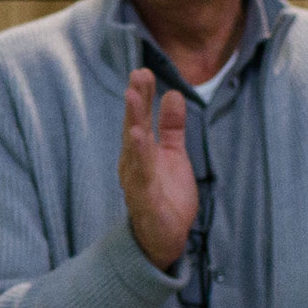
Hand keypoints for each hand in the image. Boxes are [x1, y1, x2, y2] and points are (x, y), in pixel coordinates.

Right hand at [120, 68, 196, 271]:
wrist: (163, 237)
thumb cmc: (166, 196)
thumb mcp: (174, 155)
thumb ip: (172, 127)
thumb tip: (173, 94)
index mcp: (140, 151)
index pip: (140, 118)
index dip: (142, 96)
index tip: (143, 71)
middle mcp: (133, 162)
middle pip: (134, 126)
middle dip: (136, 101)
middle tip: (137, 74)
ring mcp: (136, 179)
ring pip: (134, 146)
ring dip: (133, 120)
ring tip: (133, 96)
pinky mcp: (144, 197)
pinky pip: (141, 172)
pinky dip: (139, 154)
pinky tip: (138, 136)